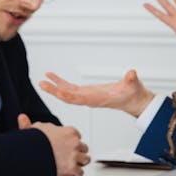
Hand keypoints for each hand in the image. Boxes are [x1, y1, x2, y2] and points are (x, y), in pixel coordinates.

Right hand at [33, 121, 89, 175]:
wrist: (32, 155)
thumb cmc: (34, 143)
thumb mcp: (33, 129)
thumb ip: (32, 125)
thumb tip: (22, 118)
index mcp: (69, 132)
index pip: (77, 136)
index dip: (72, 141)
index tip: (67, 144)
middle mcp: (74, 143)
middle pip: (84, 148)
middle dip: (78, 152)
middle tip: (71, 155)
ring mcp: (74, 155)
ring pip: (85, 159)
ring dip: (80, 163)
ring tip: (73, 164)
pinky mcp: (71, 168)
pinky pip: (80, 172)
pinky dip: (76, 174)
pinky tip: (71, 173)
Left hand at [39, 70, 154, 116]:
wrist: (133, 101)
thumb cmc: (133, 95)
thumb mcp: (134, 86)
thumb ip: (131, 80)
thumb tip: (132, 74)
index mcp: (98, 99)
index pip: (80, 99)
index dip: (69, 96)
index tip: (58, 92)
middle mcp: (89, 100)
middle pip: (68, 97)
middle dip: (55, 92)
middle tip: (42, 84)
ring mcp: (86, 97)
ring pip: (67, 93)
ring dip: (54, 88)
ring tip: (43, 80)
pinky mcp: (86, 93)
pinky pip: (70, 88)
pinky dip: (60, 83)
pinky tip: (53, 77)